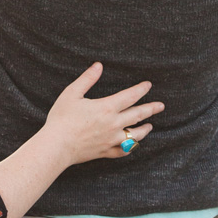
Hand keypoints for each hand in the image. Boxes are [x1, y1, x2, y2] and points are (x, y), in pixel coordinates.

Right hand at [44, 62, 162, 163]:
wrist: (57, 146)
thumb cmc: (62, 118)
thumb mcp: (72, 93)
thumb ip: (87, 78)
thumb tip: (98, 65)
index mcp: (107, 108)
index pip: (130, 96)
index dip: (141, 89)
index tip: (148, 85)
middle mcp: (113, 124)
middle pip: (137, 115)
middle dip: (151, 109)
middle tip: (161, 105)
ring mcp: (111, 140)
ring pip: (134, 136)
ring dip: (144, 130)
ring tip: (150, 126)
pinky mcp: (105, 152)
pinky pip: (123, 151)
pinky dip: (130, 147)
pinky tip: (133, 145)